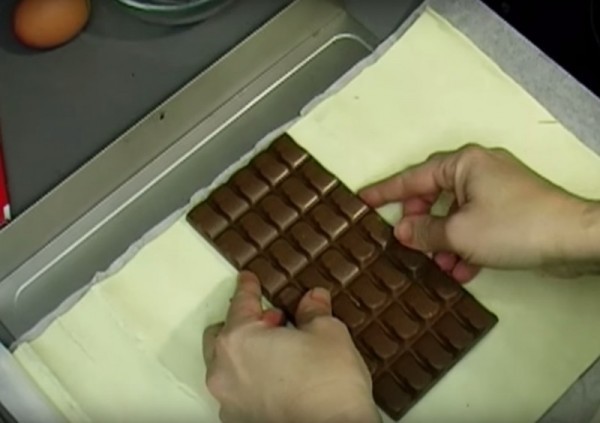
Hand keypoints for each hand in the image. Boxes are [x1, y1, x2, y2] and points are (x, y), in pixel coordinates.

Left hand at [204, 272, 379, 422]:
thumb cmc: (329, 385)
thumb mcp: (328, 334)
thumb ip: (314, 312)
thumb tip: (313, 300)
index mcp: (239, 340)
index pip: (240, 303)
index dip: (247, 287)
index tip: (248, 279)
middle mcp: (224, 371)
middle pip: (223, 335)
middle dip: (244, 324)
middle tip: (273, 320)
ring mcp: (229, 402)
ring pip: (228, 365)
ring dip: (247, 353)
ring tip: (279, 351)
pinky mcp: (240, 422)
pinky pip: (239, 391)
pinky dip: (252, 380)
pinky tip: (279, 379)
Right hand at [360, 144, 599, 281]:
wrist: (573, 238)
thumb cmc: (514, 226)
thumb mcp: (458, 233)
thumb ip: (423, 231)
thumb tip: (401, 231)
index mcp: (462, 164)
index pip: (412, 177)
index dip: (385, 191)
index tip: (362, 199)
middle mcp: (477, 170)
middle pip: (434, 195)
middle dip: (420, 223)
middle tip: (408, 242)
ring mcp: (495, 188)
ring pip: (455, 213)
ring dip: (444, 240)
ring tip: (439, 265)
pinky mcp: (509, 208)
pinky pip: (475, 222)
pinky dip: (465, 243)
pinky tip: (463, 268)